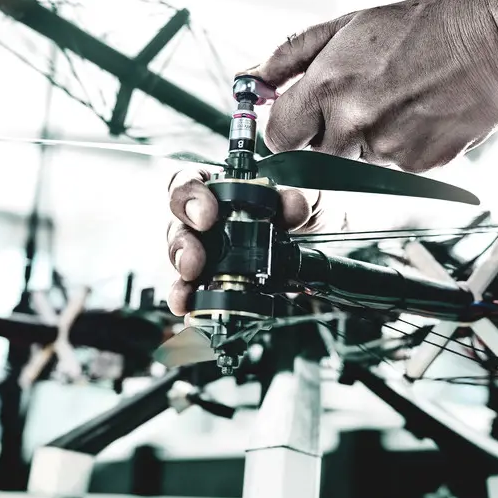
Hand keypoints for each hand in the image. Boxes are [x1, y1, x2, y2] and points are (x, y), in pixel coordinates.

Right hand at [165, 169, 323, 315]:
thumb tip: (290, 206)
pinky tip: (191, 313)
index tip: (207, 214)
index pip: (189, 183)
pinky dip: (190, 304)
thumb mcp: (307, 199)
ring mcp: (207, 253)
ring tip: (187, 294)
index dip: (190, 196)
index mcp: (221, 190)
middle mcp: (207, 221)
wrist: (320, 248)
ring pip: (180, 262)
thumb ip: (297, 197)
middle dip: (181, 245)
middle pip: (178, 226)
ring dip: (180, 280)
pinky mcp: (214, 283)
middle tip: (194, 261)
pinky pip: (193, 293)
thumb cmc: (303, 214)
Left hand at [252, 0, 497, 172]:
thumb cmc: (423, 28)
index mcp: (328, 88)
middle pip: (312, 153)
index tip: (296, 117)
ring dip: (360, 138)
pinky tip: (416, 114)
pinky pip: (386, 167)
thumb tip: (252, 79)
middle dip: (324, 131)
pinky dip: (394, 146)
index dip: (284, 127)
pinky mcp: (413, 167)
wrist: (493, 48)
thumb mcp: (349, 25)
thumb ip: (291, 55)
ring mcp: (383, 150)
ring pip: (350, 161)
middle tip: (357, 98)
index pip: (277, 136)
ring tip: (394, 100)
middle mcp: (352, 125)